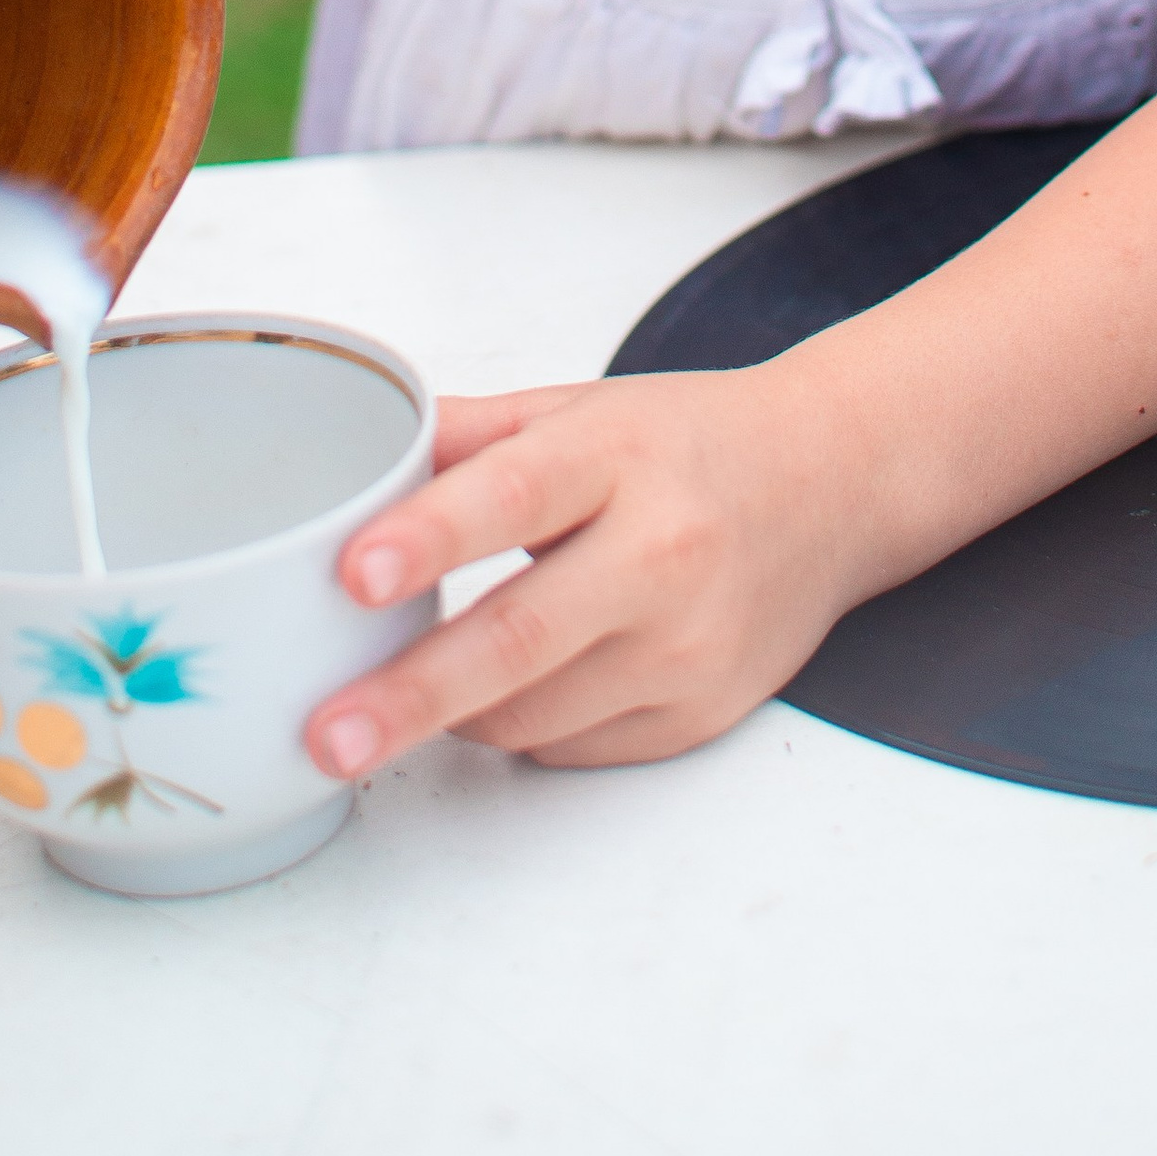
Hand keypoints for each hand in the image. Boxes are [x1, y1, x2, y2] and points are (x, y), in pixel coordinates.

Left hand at [303, 365, 866, 774]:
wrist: (833, 484)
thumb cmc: (689, 444)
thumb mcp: (581, 408)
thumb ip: (467, 433)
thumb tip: (357, 452)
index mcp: (618, 457)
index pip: (512, 493)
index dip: (429, 536)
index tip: (352, 573)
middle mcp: (662, 553)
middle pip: (518, 639)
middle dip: (411, 695)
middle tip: (324, 734)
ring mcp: (687, 646)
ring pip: (530, 713)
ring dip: (452, 712)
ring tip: (405, 689)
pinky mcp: (701, 713)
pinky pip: (570, 748)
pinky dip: (520, 726)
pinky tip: (517, 686)